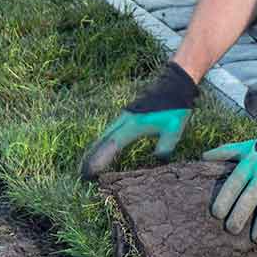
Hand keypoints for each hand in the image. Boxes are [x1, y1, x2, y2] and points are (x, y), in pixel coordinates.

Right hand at [80, 61, 198, 179]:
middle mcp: (126, 119)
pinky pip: (111, 131)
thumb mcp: (173, 130)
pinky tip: (103, 148)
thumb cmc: (175, 108)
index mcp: (135, 124)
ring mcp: (125, 116)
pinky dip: (104, 142)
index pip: (113, 144)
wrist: (174, 84)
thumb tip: (157, 159)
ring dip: (95, 149)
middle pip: (104, 140)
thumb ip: (164, 146)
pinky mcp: (128, 114)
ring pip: (106, 135)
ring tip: (87, 163)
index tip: (90, 171)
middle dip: (92, 156)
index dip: (100, 158)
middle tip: (82, 172)